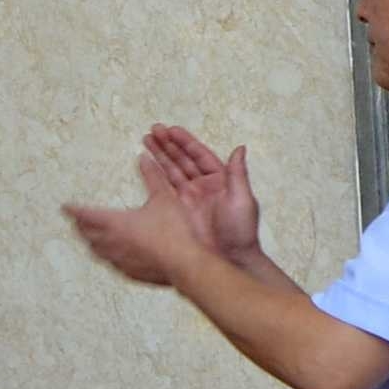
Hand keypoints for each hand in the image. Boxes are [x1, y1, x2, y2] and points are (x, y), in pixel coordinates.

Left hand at [63, 158, 215, 290]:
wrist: (185, 263)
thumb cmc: (174, 231)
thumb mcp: (164, 197)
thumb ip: (153, 177)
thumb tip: (144, 158)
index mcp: (116, 223)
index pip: (87, 214)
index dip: (75, 210)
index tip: (65, 207)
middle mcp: (113, 243)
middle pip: (87, 234)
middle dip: (80, 226)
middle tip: (77, 221)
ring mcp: (120, 261)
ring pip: (97, 251)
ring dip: (92, 242)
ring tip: (91, 238)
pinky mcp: (131, 273)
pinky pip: (113, 264)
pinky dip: (109, 257)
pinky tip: (115, 257)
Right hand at [138, 124, 263, 264]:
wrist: (229, 258)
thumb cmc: (240, 229)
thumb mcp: (243, 199)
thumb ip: (238, 173)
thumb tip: (240, 148)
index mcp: (220, 180)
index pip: (199, 155)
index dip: (186, 142)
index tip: (172, 130)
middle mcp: (202, 186)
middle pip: (183, 159)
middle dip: (169, 144)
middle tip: (154, 130)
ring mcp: (188, 197)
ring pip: (171, 170)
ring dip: (160, 154)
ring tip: (146, 139)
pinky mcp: (176, 210)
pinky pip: (163, 188)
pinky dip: (154, 174)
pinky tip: (145, 162)